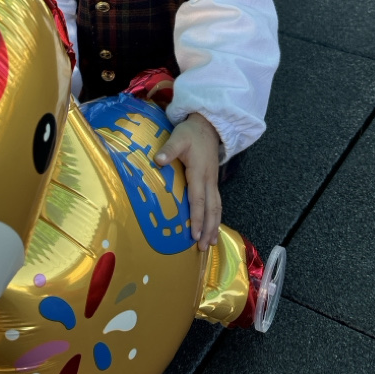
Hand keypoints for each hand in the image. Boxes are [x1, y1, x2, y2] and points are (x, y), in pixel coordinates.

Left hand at [155, 112, 220, 250]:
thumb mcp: (178, 137)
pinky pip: (217, 203)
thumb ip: (169, 150)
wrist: (208, 126)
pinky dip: (216, 217)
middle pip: (211, 209)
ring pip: (217, 208)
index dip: (196, 218)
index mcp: (199, 173)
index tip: (193, 235)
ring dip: (214, 226)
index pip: (198, 200)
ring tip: (211, 243)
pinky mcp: (213, 181)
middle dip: (208, 229)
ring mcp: (213, 182)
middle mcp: (209, 181)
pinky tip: (213, 227)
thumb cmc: (191, 133)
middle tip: (203, 247)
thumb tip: (158, 160)